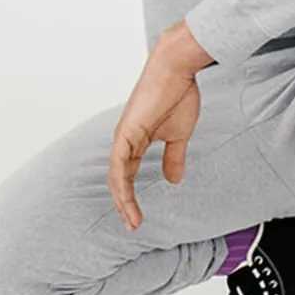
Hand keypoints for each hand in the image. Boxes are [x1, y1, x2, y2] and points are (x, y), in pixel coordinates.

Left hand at [107, 50, 202, 231]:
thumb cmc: (178, 94)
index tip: (138, 217)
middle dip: (124, 204)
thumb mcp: (178, 134)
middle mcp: (124, 139)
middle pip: (117, 179)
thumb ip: (173, 157)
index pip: (127, 174)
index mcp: (135, 140)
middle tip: (132, 224)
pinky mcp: (127, 131)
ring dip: (122, 200)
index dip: (130, 196)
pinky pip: (119, 163)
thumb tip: (173, 179)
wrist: (176, 69)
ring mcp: (123, 135)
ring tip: (131, 219)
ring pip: (115, 175)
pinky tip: (126, 199)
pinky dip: (121, 183)